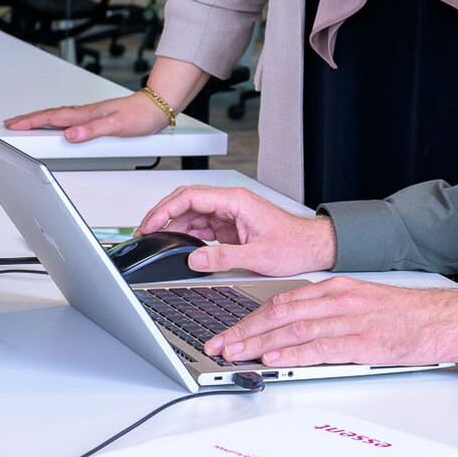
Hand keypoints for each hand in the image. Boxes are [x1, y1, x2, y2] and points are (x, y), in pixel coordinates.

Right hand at [4, 92, 167, 141]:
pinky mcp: (96, 118)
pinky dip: (56, 122)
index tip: (13, 126)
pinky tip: (55, 126)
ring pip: (59, 117)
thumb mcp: (117, 126)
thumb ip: (93, 131)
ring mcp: (90, 115)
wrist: (157, 107)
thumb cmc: (141, 114)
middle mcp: (86, 113)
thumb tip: (70, 135)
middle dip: (28, 119)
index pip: (53, 118)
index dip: (31, 122)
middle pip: (50, 116)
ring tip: (25, 124)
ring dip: (40, 120)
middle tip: (10, 123)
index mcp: (86, 114)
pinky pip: (69, 119)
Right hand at [137, 186, 336, 277]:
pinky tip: (176, 245)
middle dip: (162, 215)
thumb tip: (195, 259)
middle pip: (186, 202)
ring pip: (191, 214)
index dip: (165, 209)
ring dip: (172, 226)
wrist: (313, 246)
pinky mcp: (230, 226)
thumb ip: (225, 258)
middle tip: (144, 233)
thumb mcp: (259, 255)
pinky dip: (185, 234)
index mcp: (236, 201)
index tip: (150, 224)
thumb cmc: (295, 245)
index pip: (191, 197)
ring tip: (155, 241)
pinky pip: (201, 226)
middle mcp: (231, 203)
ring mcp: (230, 214)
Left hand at [207, 277, 457, 367]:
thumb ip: (329, 312)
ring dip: (258, 345)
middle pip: (279, 313)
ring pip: (292, 330)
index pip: (282, 301)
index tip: (230, 331)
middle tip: (219, 346)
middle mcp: (338, 299)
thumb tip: (295, 332)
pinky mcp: (361, 341)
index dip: (251, 317)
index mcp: (337, 288)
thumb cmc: (407, 315)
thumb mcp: (363, 302)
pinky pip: (318, 348)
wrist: (444, 318)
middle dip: (244, 331)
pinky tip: (273, 361)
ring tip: (234, 356)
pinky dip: (291, 355)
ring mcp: (349, 319)